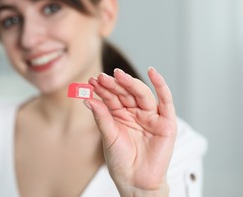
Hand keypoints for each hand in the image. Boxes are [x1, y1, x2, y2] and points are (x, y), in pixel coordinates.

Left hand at [85, 67, 176, 195]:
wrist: (135, 182)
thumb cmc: (121, 161)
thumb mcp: (108, 137)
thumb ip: (101, 117)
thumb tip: (88, 99)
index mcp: (120, 115)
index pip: (112, 97)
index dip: (103, 89)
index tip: (92, 81)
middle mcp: (135, 113)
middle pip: (126, 93)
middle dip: (114, 84)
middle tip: (102, 77)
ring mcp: (151, 116)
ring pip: (141, 94)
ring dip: (131, 83)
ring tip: (118, 75)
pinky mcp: (166, 122)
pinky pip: (165, 101)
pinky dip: (161, 86)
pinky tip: (153, 72)